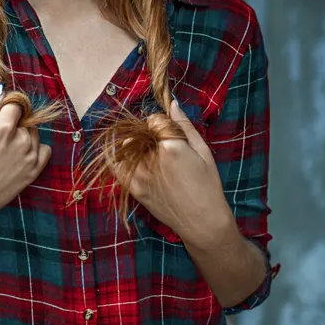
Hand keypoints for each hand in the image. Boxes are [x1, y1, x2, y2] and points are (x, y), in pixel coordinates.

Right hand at [0, 86, 52, 223]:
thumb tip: (0, 93)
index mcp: (3, 129)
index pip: (15, 104)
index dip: (6, 107)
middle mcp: (21, 141)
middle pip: (24, 119)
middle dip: (12, 123)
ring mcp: (30, 158)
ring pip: (33, 133)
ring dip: (22, 135)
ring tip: (3, 149)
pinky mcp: (33, 172)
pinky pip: (44, 150)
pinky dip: (35, 148)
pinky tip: (19, 155)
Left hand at [118, 100, 230, 241]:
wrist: (202, 221)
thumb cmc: (208, 186)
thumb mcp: (203, 151)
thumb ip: (185, 125)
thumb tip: (172, 103)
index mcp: (171, 146)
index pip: (155, 120)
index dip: (163, 123)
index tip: (170, 131)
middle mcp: (151, 158)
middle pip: (141, 132)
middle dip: (150, 134)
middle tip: (163, 146)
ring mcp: (139, 174)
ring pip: (128, 146)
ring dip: (137, 145)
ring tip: (153, 157)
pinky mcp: (133, 187)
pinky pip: (116, 165)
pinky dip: (117, 157)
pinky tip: (122, 156)